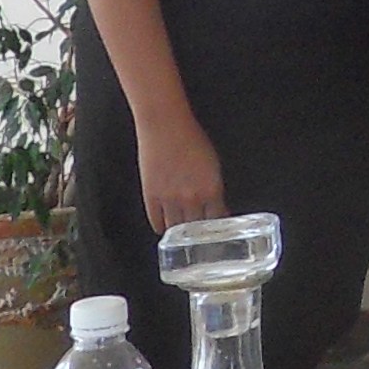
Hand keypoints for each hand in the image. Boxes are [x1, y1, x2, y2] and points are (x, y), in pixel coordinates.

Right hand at [135, 110, 227, 231]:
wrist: (166, 127)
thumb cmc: (192, 139)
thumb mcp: (213, 164)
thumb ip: (213, 187)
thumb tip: (214, 205)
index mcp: (212, 188)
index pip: (217, 220)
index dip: (217, 230)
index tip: (216, 235)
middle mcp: (192, 197)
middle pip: (197, 228)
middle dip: (199, 236)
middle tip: (199, 241)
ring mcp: (170, 199)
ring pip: (176, 228)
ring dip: (180, 235)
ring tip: (182, 240)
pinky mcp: (151, 196)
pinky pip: (156, 221)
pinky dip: (162, 227)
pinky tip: (165, 229)